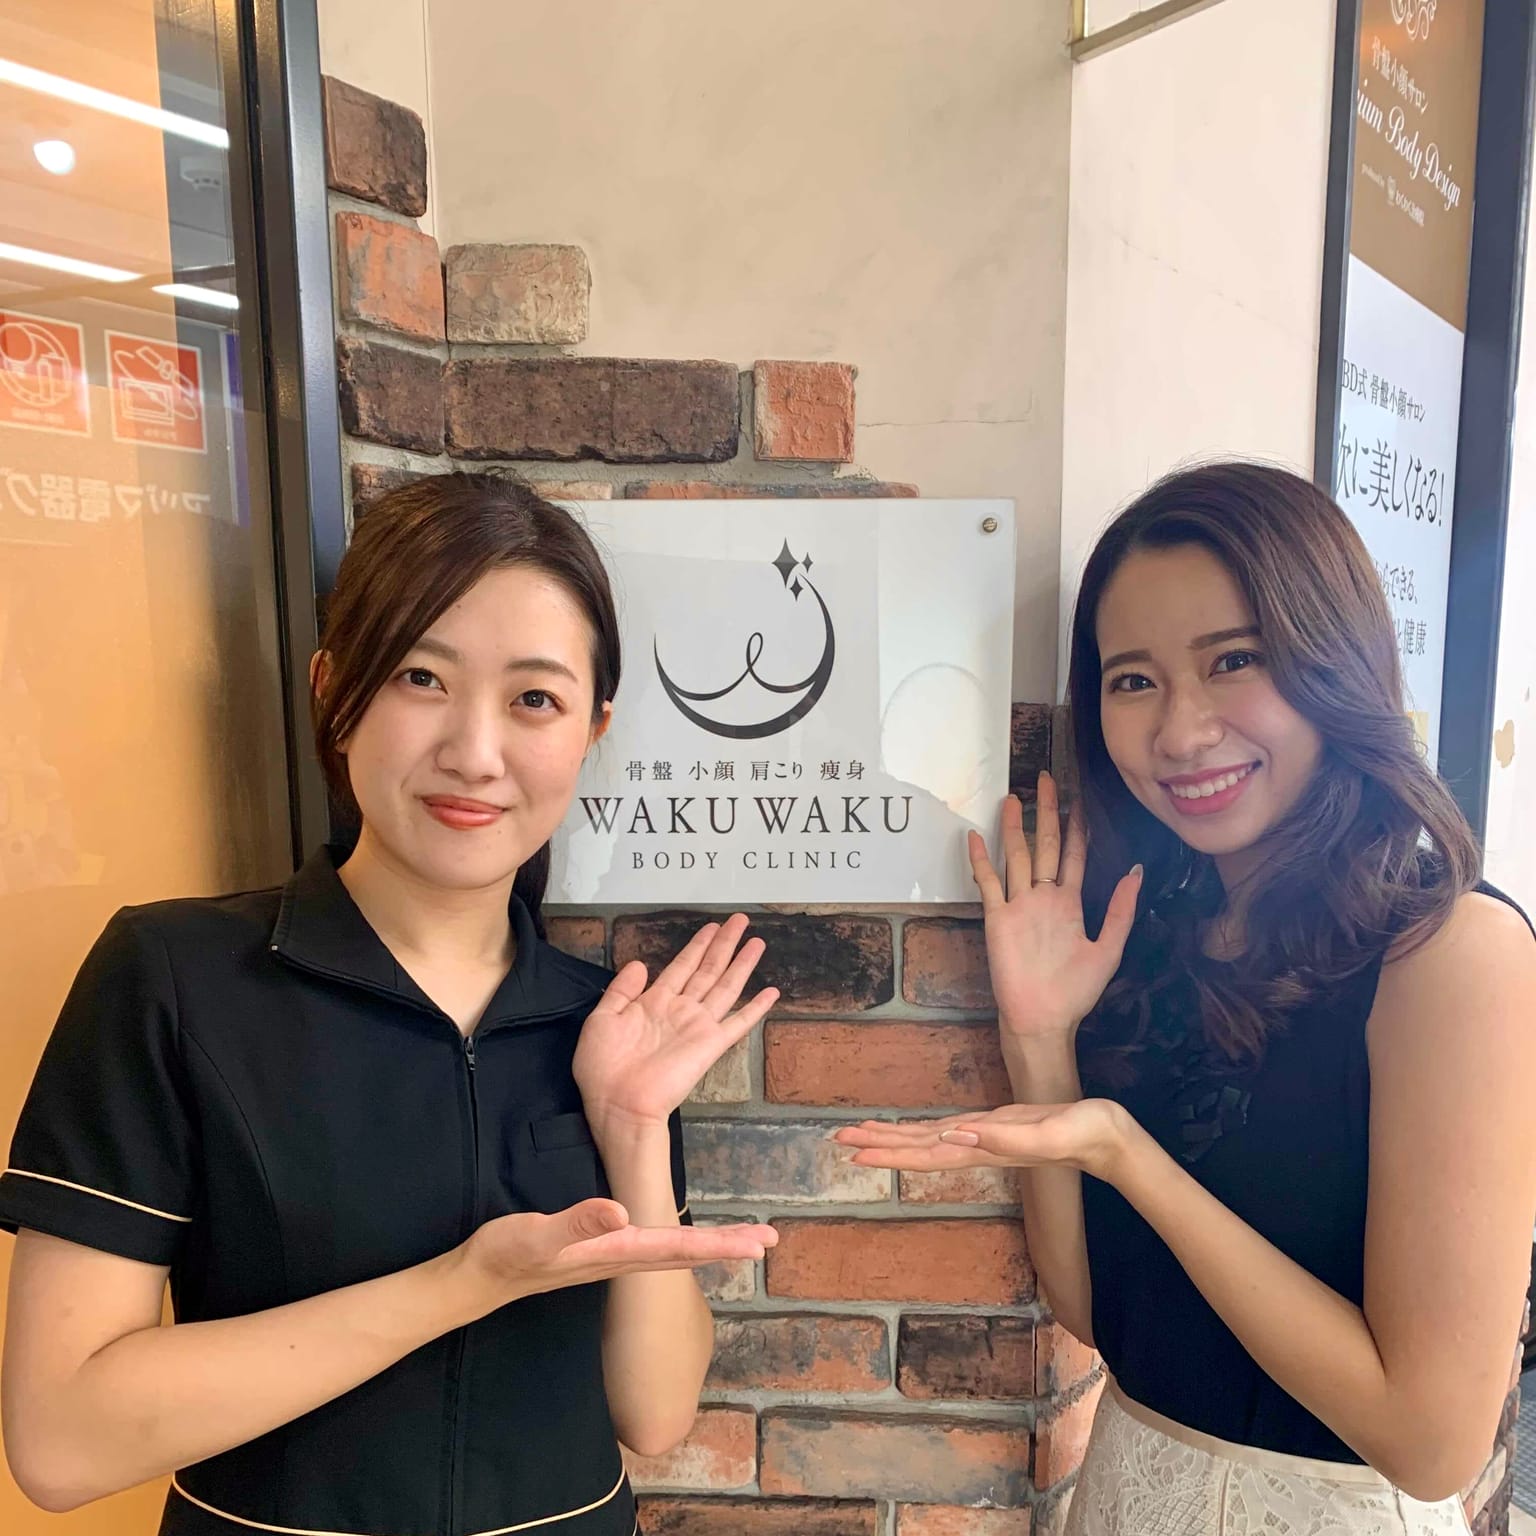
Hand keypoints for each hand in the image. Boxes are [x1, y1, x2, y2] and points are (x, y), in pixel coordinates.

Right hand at [459, 1198, 777, 1306]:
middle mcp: (621, 1257)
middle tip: (770, 1239)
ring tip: (742, 1237)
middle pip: (685, 1253)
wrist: (478, 1280)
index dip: (721, 1244)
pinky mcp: (599, 1249)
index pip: (679, 1249)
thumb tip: (620, 1212)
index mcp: (615, 1252)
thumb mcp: (535, 1236)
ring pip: (671, 1251)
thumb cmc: (505, 1256)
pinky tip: (680, 1235)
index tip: (758, 1242)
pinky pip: (651, 1246)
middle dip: (728, 1246)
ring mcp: (612, 1257)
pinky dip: (678, 1239)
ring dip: (709, 1245)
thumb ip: (575, 1225)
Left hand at [573, 914, 777, 1136]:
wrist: (618, 1104)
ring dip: (742, 964)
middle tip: (740, 920)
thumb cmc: (603, 1066)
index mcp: (654, 1003)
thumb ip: (621, 990)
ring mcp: (698, 1026)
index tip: (712, 926)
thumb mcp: (602, 1019)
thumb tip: (641, 963)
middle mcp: (681, 1010)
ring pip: (726, 986)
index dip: (697, 945)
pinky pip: (738, 1023)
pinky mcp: (711, 1045)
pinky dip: (755, 1008)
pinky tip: (772, 992)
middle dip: (724, 944)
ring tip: (757, 942)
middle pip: (708, 969)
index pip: (681, 966)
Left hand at [834, 1100, 1135, 1183]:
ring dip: (893, 1138)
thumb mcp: (1048, 1131)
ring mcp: (985, 1137)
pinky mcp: (995, 1126)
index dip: (890, 1152)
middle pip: (918, 1148)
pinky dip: (922, 1131)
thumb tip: (958, 1135)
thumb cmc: (1087, 1132)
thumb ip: (1007, 1138)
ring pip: (929, 1140)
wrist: (1110, 1138)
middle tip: (836, 1142)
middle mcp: (977, 1145)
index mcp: (984, 1147)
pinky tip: (909, 1132)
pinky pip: (947, 1131)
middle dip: (878, 1145)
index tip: (855, 1153)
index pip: (926, 1152)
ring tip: (859, 1135)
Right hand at [971, 773, 1140, 1045]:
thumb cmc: (1076, 991)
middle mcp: (1043, 898)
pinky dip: (982, 860)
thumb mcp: (1108, 950)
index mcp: (1069, 903)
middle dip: (1047, 812)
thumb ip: (1120, 910)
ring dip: (1014, 827)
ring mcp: (1018, 906)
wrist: (1043, 1019)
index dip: (1075, 828)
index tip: (1078, 800)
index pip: (1072, 855)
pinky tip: (976, 836)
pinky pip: (989, 884)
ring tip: (1012, 798)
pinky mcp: (997, 919)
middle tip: (1046, 779)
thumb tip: (1136, 870)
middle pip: (1044, 846)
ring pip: (1016, 857)